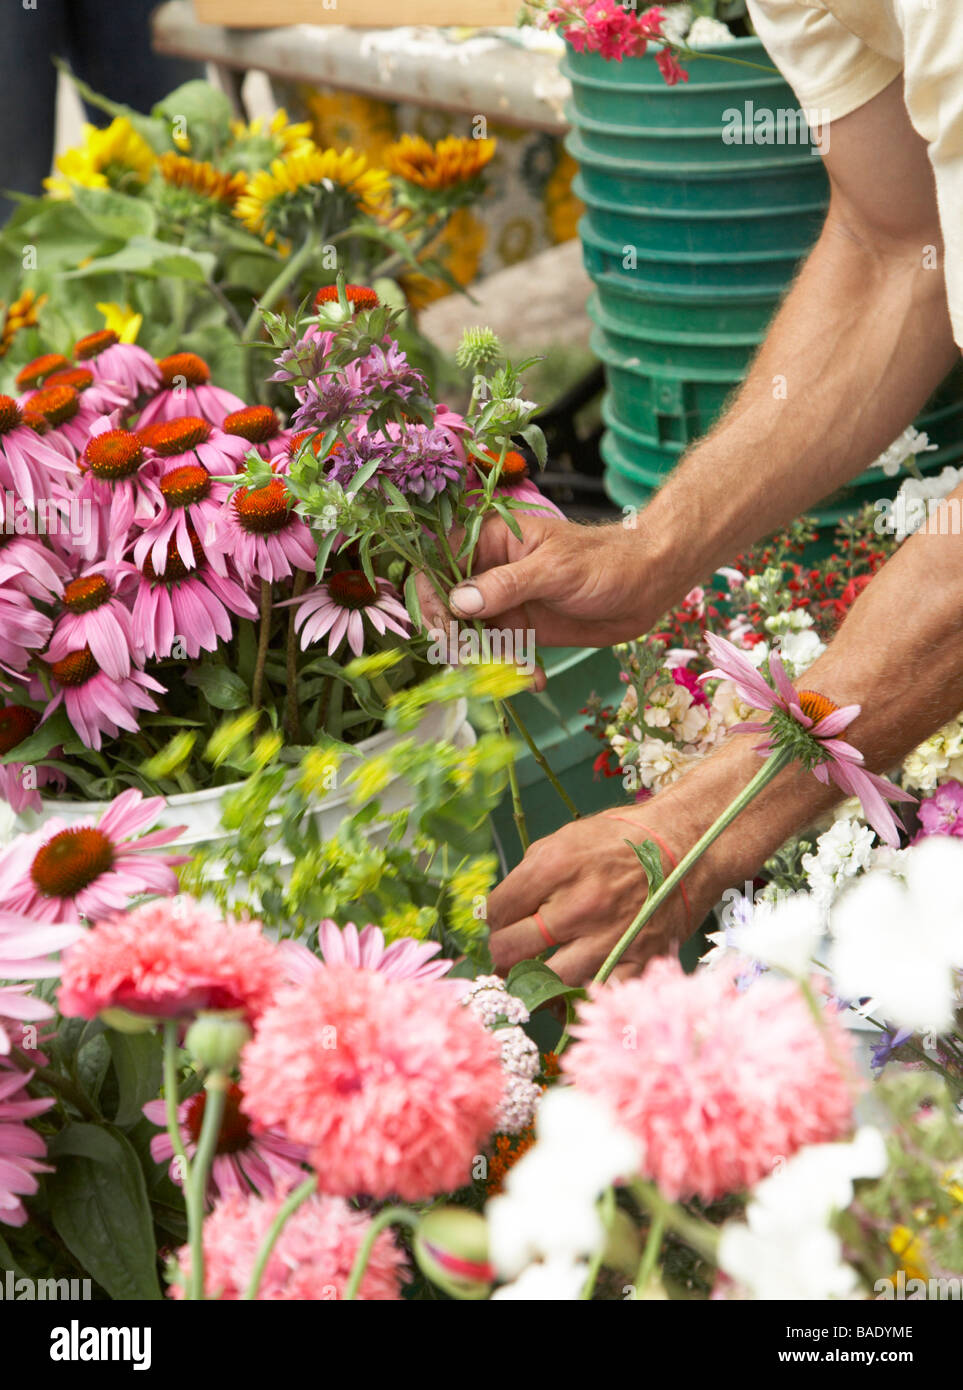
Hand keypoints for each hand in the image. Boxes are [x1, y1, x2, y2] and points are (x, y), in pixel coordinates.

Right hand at [415, 511, 675, 650]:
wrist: (647, 586)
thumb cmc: (604, 562)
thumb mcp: (553, 570)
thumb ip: (505, 585)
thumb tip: (458, 602)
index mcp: (488, 539)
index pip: (438, 564)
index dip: (431, 597)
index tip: (444, 629)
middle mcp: (488, 570)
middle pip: (447, 605)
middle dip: (457, 638)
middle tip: (472, 661)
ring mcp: (502, 601)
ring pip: (472, 635)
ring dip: (487, 660)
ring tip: (515, 673)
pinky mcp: (520, 628)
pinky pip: (500, 653)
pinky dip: (512, 670)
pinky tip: (535, 678)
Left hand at [486, 800, 709, 984]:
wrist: (686, 847)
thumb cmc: (621, 840)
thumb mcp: (566, 839)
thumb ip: (530, 875)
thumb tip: (500, 912)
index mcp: (555, 867)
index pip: (498, 910)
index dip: (494, 920)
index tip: (500, 924)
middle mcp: (579, 904)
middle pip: (512, 948)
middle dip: (502, 953)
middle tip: (506, 954)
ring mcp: (609, 937)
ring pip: (548, 980)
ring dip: (534, 981)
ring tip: (532, 975)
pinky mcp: (636, 960)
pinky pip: (594, 993)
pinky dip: (577, 998)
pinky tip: (567, 990)